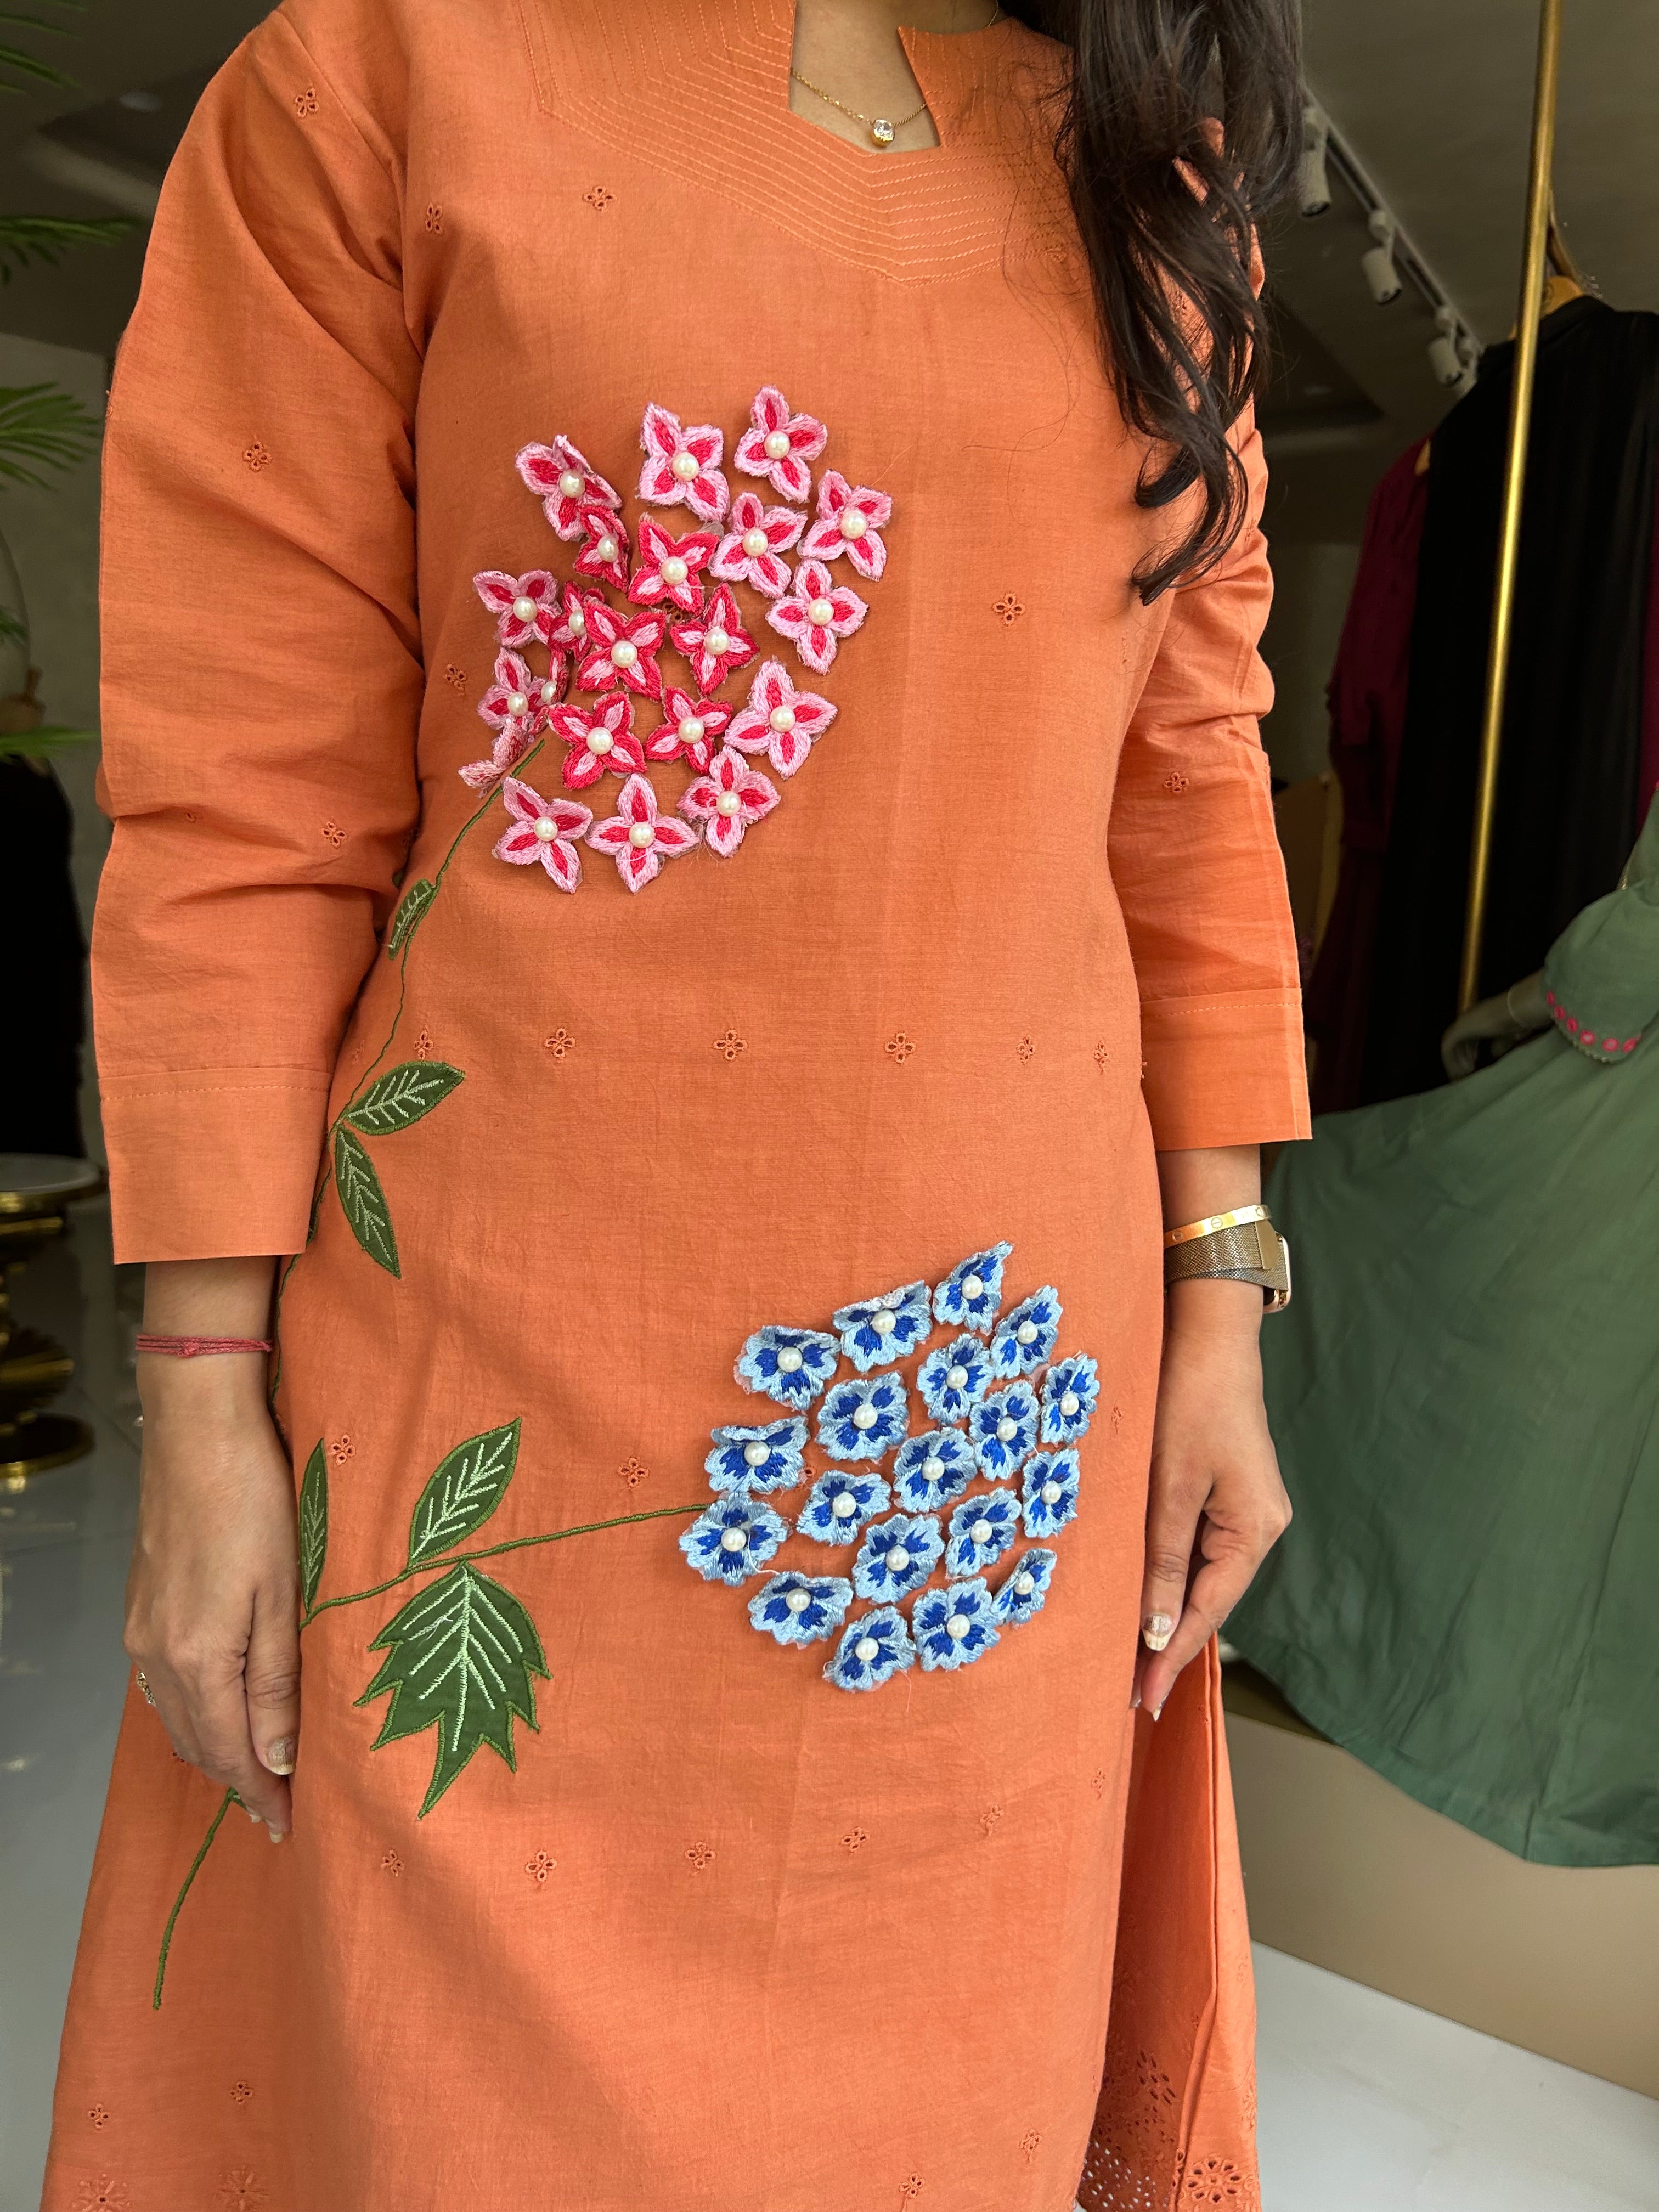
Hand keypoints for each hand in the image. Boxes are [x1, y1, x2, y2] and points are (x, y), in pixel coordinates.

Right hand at [124, 1355, 299, 1836]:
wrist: (198, 1434)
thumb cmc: (255, 1503)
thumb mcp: (283, 1594)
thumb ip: (277, 1680)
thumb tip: (277, 1758)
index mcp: (199, 1657)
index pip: (231, 1752)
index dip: (261, 1794)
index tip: (289, 1827)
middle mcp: (158, 1654)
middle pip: (198, 1743)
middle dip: (239, 1781)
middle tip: (278, 1811)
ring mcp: (143, 1631)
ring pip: (176, 1717)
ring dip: (214, 1749)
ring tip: (254, 1774)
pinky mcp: (142, 1607)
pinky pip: (163, 1685)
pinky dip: (191, 1713)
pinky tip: (215, 1713)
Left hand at [1135, 1277, 1290, 1715]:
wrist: (1208, 1334)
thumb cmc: (1188, 1400)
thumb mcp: (1169, 1485)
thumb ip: (1163, 1561)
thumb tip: (1156, 1633)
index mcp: (1254, 1529)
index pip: (1207, 1612)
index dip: (1171, 1658)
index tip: (1142, 1700)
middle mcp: (1260, 1526)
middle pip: (1210, 1599)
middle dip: (1168, 1643)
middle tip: (1127, 1691)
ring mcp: (1248, 1509)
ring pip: (1203, 1575)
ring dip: (1167, 1610)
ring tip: (1126, 1656)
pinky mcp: (1230, 1491)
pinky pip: (1199, 1546)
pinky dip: (1172, 1573)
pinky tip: (1144, 1594)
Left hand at [1440, 970, 1547, 1079]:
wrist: (1514, 1011)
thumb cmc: (1517, 1021)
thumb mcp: (1509, 1036)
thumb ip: (1500, 1044)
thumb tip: (1494, 1054)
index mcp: (1479, 1017)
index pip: (1469, 1035)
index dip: (1470, 1049)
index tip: (1473, 1061)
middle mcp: (1468, 1019)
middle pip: (1458, 1041)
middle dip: (1461, 1056)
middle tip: (1466, 1071)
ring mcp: (1461, 1023)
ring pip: (1451, 1046)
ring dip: (1456, 1061)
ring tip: (1464, 1075)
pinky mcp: (1458, 1030)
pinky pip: (1448, 1049)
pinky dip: (1453, 1061)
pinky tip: (1464, 1071)